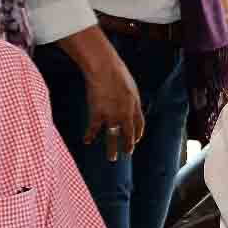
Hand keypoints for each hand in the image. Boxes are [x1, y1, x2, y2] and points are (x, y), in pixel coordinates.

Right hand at [76, 39, 144, 160]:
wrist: (104, 69)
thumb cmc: (116, 72)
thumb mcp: (130, 85)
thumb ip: (130, 97)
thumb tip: (128, 102)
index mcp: (135, 105)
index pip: (140, 124)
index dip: (138, 133)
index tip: (136, 140)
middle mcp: (125, 113)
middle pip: (129, 134)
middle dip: (128, 145)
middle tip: (127, 153)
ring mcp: (112, 115)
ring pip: (113, 137)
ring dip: (112, 149)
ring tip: (112, 159)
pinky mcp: (98, 113)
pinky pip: (93, 128)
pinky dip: (89, 135)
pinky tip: (87, 141)